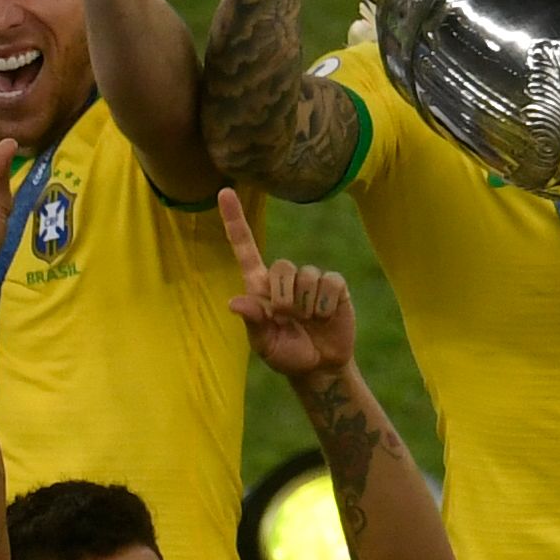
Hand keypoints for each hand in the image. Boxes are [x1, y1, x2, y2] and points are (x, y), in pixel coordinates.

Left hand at [220, 190, 355, 387]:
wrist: (321, 367)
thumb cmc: (286, 354)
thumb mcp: (264, 344)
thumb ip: (253, 322)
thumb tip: (235, 303)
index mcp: (259, 286)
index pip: (245, 248)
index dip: (234, 220)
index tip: (224, 192)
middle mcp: (284, 278)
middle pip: (283, 266)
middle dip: (286, 299)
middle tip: (291, 320)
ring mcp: (310, 280)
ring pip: (308, 276)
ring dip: (308, 306)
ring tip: (310, 322)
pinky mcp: (335, 286)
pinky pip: (330, 283)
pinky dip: (327, 305)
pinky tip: (327, 317)